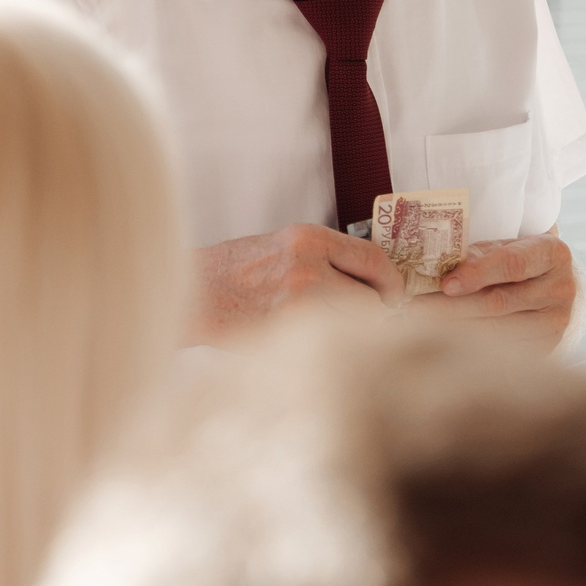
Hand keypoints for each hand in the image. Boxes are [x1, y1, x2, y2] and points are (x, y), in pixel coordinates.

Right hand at [193, 223, 404, 342]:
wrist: (191, 293)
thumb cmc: (234, 273)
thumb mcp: (281, 247)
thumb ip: (325, 259)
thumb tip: (371, 286)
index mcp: (307, 237)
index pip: (374, 258)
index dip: (392, 283)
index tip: (393, 297)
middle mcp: (307, 264)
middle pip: (371, 299)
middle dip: (373, 316)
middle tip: (363, 326)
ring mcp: (298, 300)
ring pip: (353, 325)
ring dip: (350, 334)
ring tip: (329, 334)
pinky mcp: (286, 331)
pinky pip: (329, 344)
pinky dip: (328, 348)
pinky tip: (308, 345)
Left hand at [413, 233, 577, 349]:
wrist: (550, 286)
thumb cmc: (517, 259)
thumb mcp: (502, 246)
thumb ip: (476, 256)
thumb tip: (435, 271)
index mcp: (552, 252)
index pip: (512, 264)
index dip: (477, 274)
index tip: (445, 284)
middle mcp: (562, 288)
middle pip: (500, 302)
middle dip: (453, 306)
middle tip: (416, 307)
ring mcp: (557, 322)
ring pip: (499, 330)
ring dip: (456, 329)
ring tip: (421, 324)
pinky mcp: (549, 347)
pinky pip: (504, 350)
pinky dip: (472, 347)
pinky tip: (446, 342)